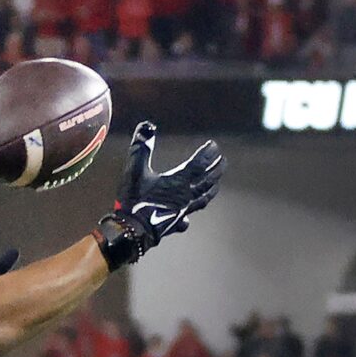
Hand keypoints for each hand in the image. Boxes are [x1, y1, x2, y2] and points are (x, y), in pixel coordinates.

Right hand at [96, 122, 223, 268]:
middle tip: (223, 161)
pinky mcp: (175, 222)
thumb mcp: (135, 170)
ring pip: (203, 198)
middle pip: (206, 181)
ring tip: (217, 183)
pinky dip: (191, 212)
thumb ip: (141, 147)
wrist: (132, 230)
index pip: (199, 164)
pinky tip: (189, 217)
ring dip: (212, 188)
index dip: (207, 154)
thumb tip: (147, 126)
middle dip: (216, 169)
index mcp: (178, 181)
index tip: (214, 145)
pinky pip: (188, 217)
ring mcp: (182, 210)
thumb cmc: (134, 200)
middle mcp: (185, 196)